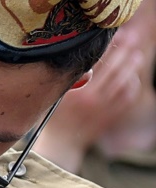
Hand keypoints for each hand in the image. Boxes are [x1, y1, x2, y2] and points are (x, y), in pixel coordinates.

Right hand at [33, 34, 143, 172]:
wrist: (61, 146)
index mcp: (76, 93)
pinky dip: (132, 86)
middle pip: (113, 70)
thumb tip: (87, 64)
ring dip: (132, 67)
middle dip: (124, 52)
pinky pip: (127, 99)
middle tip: (132, 38)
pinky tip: (133, 78)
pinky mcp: (111, 117)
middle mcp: (91, 99)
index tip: (110, 36)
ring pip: (124, 83)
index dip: (104, 48)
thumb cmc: (55, 120)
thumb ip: (69, 82)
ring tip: (137, 56)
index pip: (94, 64)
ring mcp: (103, 109)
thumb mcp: (55, 99)